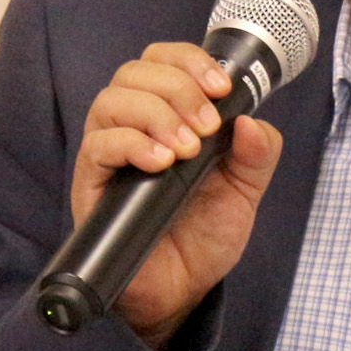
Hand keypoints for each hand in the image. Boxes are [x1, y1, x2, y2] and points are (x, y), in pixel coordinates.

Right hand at [70, 42, 282, 348]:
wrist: (183, 290)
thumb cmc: (205, 235)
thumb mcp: (246, 190)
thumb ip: (257, 154)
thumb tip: (252, 120)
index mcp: (169, 115)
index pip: (163, 60)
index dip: (190, 61)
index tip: (222, 88)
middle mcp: (134, 126)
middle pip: (134, 71)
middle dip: (178, 88)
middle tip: (207, 127)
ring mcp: (109, 154)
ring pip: (111, 100)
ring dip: (156, 114)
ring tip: (186, 150)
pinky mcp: (93, 184)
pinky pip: (98, 146)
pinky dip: (133, 144)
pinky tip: (161, 163)